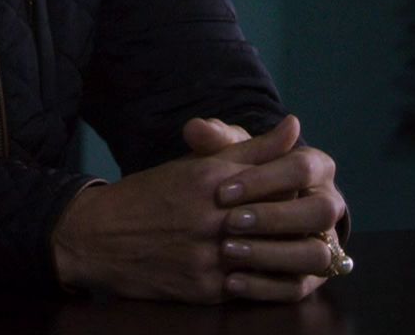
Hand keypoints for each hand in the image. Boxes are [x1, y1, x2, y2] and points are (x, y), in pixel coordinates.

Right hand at [49, 120, 297, 302]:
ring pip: (270, 259)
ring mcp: (206, 256)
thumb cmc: (154, 194)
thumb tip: (295, 125)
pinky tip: (276, 275)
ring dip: (290, 257)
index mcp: (213, 179)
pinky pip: (249, 289)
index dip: (300, 189)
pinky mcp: (201, 289)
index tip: (309, 192)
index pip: (279, 182)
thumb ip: (252, 148)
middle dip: (301, 224)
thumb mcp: (199, 164)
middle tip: (316, 225)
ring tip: (303, 252)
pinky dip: (266, 282)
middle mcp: (211, 217)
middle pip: (280, 222)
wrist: (98, 235)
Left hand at [188, 115, 351, 303]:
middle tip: (230, 222)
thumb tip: (196, 128)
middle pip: (322, 212)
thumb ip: (215, 142)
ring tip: (228, 253)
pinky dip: (266, 287)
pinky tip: (230, 282)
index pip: (303, 167)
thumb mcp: (229, 156)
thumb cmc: (238, 176)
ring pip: (316, 255)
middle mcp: (329, 204)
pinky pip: (298, 287)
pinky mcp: (311, 277)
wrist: (244, 212)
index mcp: (317, 166)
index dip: (264, 180)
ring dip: (274, 255)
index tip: (223, 191)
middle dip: (276, 217)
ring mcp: (326, 243)